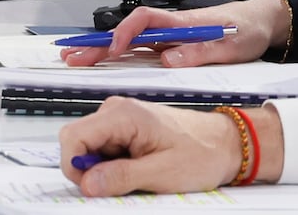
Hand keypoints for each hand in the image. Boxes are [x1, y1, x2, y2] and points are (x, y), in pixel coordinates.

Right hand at [59, 0, 287, 67]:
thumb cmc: (247, 29)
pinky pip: (140, 51)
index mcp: (183, 23)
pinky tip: (104, 62)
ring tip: (76, 59)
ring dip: (103, 50)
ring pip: (130, 43)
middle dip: (100, 43)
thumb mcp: (231, 45)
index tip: (114, 47)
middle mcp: (171, 28)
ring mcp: (169, 37)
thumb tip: (170, 59)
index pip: (145, 21)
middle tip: (73, 55)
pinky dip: (119, 56)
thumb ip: (201, 52)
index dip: (126, 32)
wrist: (262, 23)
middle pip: (128, 33)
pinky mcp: (172, 47)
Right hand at [60, 96, 283, 195]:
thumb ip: (120, 177)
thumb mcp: (161, 173)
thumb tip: (87, 183)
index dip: (75, 166)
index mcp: (123, 115)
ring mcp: (120, 120)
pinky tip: (138, 169)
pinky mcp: (125, 130)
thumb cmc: (201, 152)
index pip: (72, 137)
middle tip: (122, 183)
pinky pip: (104, 151)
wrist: (225, 144)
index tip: (94, 185)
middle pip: (78, 144)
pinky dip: (114, 166)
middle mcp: (116, 111)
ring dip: (105, 170)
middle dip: (91, 170)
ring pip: (90, 150)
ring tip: (138, 174)